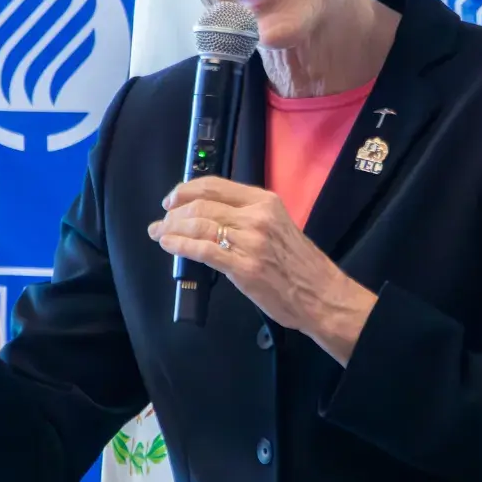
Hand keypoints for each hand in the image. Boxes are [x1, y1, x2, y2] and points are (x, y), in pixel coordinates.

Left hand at [148, 177, 376, 363]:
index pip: (215, 186)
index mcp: (265, 201)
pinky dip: (180, 246)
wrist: (321, 295)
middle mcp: (256, 216)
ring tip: (159, 234)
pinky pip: (203, 250)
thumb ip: (247, 217)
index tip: (171, 201)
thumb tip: (209, 217)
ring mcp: (250, 241)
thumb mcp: (278, 226)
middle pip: (202, 206)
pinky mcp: (244, 266)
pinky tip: (169, 246)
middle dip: (174, 214)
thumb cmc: (300, 265)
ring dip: (171, 229)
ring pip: (198, 226)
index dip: (185, 191)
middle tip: (162, 223)